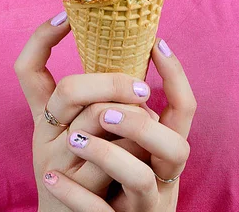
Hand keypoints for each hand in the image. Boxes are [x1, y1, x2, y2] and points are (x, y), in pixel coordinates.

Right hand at [14, 12, 153, 210]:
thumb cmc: (84, 177)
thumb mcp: (82, 137)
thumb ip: (97, 104)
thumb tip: (132, 57)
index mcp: (44, 119)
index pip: (26, 69)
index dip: (41, 39)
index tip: (65, 14)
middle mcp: (44, 137)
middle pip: (70, 89)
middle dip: (112, 81)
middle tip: (141, 85)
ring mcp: (58, 164)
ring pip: (97, 122)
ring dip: (132, 116)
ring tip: (150, 118)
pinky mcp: (79, 192)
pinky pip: (115, 160)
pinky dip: (136, 149)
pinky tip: (146, 150)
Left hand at [49, 40, 195, 211]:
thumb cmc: (106, 178)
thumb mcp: (120, 142)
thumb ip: (117, 109)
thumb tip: (106, 57)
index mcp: (162, 148)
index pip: (186, 109)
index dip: (177, 77)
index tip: (157, 42)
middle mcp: (160, 175)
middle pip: (175, 145)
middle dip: (139, 122)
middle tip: (104, 110)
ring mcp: (142, 205)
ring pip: (141, 179)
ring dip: (107, 154)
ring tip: (74, 140)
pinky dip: (75, 195)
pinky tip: (52, 178)